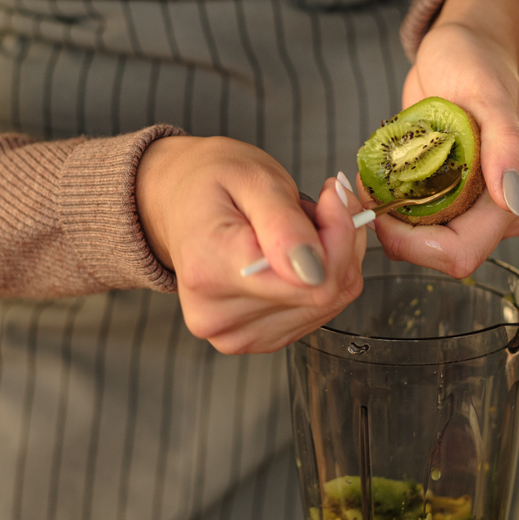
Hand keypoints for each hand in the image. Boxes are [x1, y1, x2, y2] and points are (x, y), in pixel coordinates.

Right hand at [137, 135, 365, 353]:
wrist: (180, 203)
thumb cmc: (212, 184)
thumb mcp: (252, 179)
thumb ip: (284, 224)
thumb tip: (315, 271)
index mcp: (210, 269)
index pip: (313, 279)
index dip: (338, 235)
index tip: (332, 197)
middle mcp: (217, 314)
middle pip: (322, 294)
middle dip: (337, 243)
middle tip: (319, 204)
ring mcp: (234, 335)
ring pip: (326, 305)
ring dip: (330, 261)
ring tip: (297, 229)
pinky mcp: (253, 341)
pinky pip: (315, 314)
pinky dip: (319, 279)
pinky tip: (296, 255)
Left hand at [364, 0, 518, 279]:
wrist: (463, 48)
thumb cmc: (478, 64)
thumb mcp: (489, 95)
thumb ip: (507, 145)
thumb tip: (514, 197)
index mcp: (512, 199)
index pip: (461, 253)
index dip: (414, 244)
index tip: (381, 209)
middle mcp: (493, 212)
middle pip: (435, 255)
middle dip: (395, 233)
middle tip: (365, 191)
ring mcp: (467, 207)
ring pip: (417, 242)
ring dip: (387, 218)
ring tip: (371, 178)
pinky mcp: (443, 198)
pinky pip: (408, 222)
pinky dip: (386, 205)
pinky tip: (375, 177)